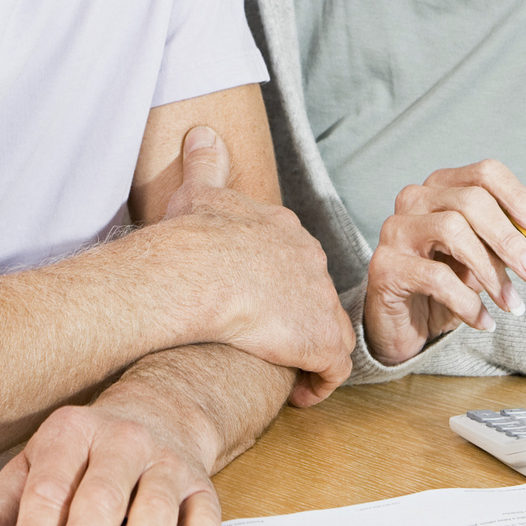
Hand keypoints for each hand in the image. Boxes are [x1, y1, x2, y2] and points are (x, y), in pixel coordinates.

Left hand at [0, 400, 218, 525]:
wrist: (160, 411)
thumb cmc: (85, 454)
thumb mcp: (34, 467)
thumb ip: (1, 512)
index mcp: (71, 432)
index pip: (49, 488)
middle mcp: (123, 440)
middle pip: (101, 498)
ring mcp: (167, 461)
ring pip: (154, 508)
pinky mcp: (202, 486)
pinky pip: (204, 519)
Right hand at [157, 126, 354, 406]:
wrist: (198, 270)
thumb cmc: (192, 235)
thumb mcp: (199, 190)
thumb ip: (206, 162)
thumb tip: (202, 131)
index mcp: (286, 230)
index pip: (295, 258)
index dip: (282, 283)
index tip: (263, 302)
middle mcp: (312, 261)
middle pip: (315, 293)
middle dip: (299, 316)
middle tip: (273, 337)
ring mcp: (321, 300)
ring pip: (328, 331)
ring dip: (311, 351)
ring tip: (288, 370)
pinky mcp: (322, 339)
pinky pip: (333, 369)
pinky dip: (319, 384)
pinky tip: (298, 394)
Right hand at [364, 159, 525, 366]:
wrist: (404, 324)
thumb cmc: (446, 285)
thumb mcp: (482, 261)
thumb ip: (504, 246)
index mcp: (442, 188)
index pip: (486, 174)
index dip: (521, 200)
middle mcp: (415, 199)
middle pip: (472, 200)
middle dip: (510, 239)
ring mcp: (396, 229)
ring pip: (452, 228)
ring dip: (491, 271)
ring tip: (511, 303)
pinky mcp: (384, 265)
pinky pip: (435, 277)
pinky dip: (467, 302)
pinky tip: (483, 320)